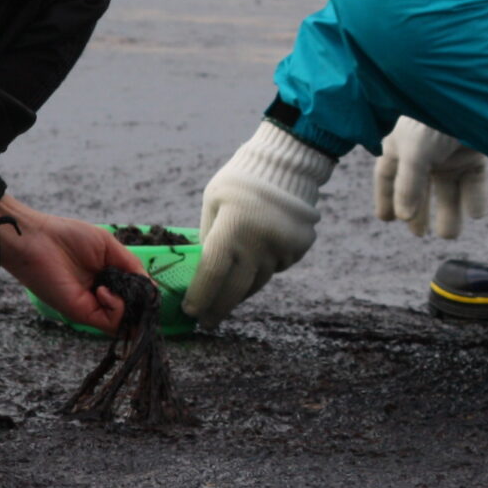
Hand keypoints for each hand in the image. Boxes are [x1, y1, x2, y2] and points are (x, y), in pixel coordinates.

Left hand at [0, 200, 143, 333]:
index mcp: (108, 278)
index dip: (146, 296)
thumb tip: (152, 288)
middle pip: (133, 312)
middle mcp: (102, 295)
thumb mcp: (109, 247)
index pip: (136, 296)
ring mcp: (92, 306)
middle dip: (142, 305)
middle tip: (141, 292)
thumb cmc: (68, 236)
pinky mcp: (81, 313)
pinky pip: (110, 322)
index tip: (150, 290)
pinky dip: (116, 309)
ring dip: (130, 308)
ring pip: (125, 322)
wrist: (36, 240)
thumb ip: (131, 266)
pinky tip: (104, 291)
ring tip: (116, 287)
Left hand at [181, 122, 334, 328]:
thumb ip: (209, 236)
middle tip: (207, 323)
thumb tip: (204, 270)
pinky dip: (263, 269)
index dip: (200, 296)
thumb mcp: (214, 202)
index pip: (212, 273)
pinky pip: (275, 268)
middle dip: (218, 309)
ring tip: (227, 296)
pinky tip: (258, 256)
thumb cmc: (241, 181)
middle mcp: (259, 243)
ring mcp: (282, 248)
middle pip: (235, 289)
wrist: (287, 165)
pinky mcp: (298, 249)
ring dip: (240, 291)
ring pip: (256, 282)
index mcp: (232, 227)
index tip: (190, 312)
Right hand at [373, 118, 487, 239]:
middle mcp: (424, 152)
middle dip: (418, 212)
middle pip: (419, 189)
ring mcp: (450, 154)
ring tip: (450, 234)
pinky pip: (473, 182)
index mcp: (401, 145)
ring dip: (448, 212)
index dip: (385, 197)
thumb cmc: (433, 117)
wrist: (471, 92)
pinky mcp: (474, 154)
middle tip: (419, 234)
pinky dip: (474, 199)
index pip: (387, 176)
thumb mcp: (415, 149)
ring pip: (448, 190)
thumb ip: (408, 184)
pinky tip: (475, 214)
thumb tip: (403, 217)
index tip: (386, 218)